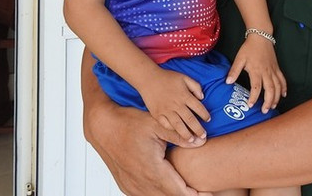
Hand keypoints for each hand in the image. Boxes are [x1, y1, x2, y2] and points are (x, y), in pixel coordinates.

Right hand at [84, 97, 202, 195]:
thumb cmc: (128, 123)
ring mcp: (132, 186)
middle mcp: (141, 182)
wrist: (103, 127)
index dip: (195, 195)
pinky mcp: (126, 186)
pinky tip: (169, 189)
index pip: (178, 191)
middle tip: (204, 192)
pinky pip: (146, 195)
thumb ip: (179, 134)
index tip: (209, 193)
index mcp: (151, 170)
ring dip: (173, 195)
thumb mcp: (156, 124)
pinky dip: (160, 194)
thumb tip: (201, 140)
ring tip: (190, 191)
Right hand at [139, 68, 210, 141]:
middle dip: (198, 129)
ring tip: (192, 141)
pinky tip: (177, 135)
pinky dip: (172, 131)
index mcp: (184, 95)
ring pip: (178, 125)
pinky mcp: (157, 114)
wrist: (149, 79)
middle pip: (190, 119)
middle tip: (204, 136)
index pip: (198, 107)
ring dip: (186, 134)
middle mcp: (176, 104)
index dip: (205, 114)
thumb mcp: (184, 77)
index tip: (208, 120)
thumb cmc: (168, 78)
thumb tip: (202, 97)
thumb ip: (195, 86)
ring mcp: (166, 110)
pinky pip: (166, 125)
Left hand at [227, 36, 287, 112]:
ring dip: (276, 97)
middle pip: (270, 90)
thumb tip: (228, 82)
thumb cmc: (249, 48)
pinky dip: (284, 88)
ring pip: (278, 87)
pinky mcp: (277, 68)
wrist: (261, 37)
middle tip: (265, 111)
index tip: (250, 105)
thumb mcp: (239, 58)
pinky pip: (283, 80)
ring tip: (273, 106)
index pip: (256, 87)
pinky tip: (283, 95)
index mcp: (257, 70)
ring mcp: (273, 70)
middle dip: (268, 102)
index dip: (253, 98)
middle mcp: (267, 72)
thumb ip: (234, 70)